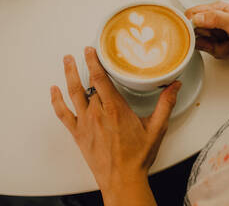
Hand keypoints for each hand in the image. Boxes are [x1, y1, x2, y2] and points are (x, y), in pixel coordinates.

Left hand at [50, 47, 180, 204]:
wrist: (122, 179)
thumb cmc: (137, 156)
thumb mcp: (157, 128)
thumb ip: (165, 104)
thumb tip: (174, 86)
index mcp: (116, 109)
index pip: (100, 78)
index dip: (94, 61)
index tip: (91, 50)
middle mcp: (97, 114)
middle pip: (85, 83)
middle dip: (82, 65)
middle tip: (80, 52)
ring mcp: (85, 124)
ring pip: (72, 94)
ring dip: (68, 76)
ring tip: (66, 61)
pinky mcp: (78, 134)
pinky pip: (63, 114)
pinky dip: (56, 100)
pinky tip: (54, 91)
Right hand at [185, 1, 228, 58]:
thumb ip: (214, 19)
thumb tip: (195, 18)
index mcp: (217, 9)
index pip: (192, 15)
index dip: (192, 28)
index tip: (201, 37)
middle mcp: (217, 18)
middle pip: (197, 33)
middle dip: (207, 42)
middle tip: (219, 42)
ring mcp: (221, 29)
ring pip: (206, 43)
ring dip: (216, 48)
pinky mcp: (224, 39)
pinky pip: (215, 48)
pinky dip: (223, 51)